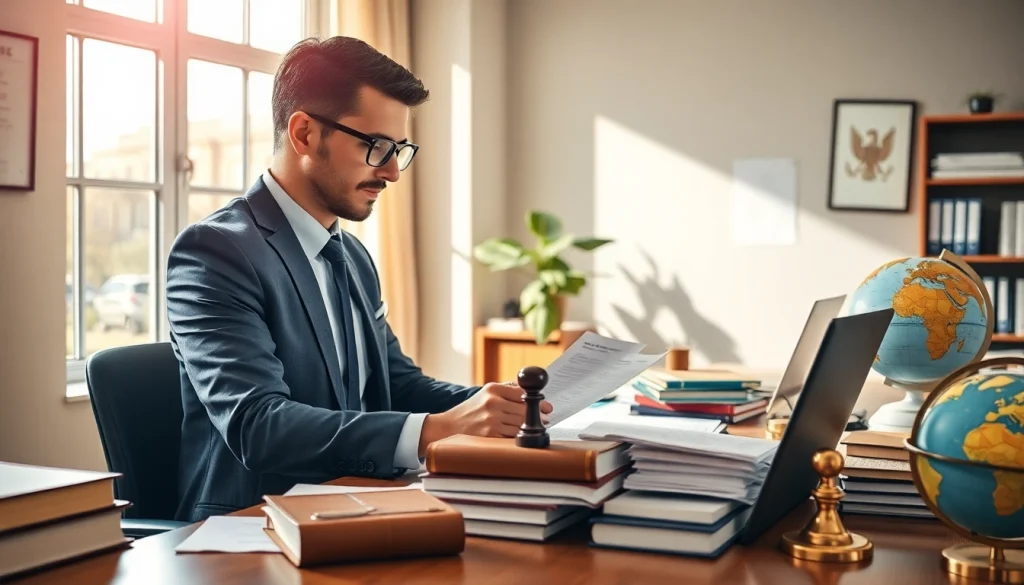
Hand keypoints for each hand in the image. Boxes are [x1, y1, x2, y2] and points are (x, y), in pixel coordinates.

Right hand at [419, 382, 552, 451]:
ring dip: (533, 427)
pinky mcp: (490, 435)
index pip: (523, 394)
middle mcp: (492, 403)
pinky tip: (525, 435)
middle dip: (539, 415)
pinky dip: (521, 436)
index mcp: (493, 389)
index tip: (548, 406)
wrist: (450, 426)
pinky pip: (512, 436)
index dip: (539, 401)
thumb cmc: (472, 409)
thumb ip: (508, 388)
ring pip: (521, 424)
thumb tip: (531, 392)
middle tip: (547, 417)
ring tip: (539, 426)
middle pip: (525, 410)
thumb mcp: (486, 392)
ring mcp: (491, 420)